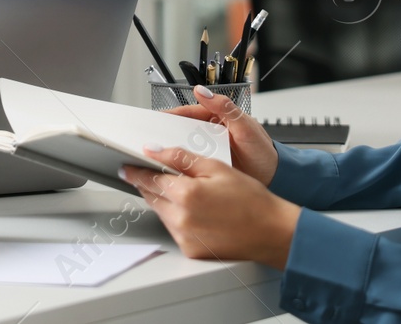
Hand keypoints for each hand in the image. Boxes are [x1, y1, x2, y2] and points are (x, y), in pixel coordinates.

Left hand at [120, 146, 299, 269]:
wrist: (273, 233)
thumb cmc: (252, 201)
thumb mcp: (217, 167)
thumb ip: (181, 158)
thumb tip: (154, 150)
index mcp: (186, 194)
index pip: (148, 179)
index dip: (136, 171)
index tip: (128, 167)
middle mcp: (181, 218)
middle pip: (151, 196)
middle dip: (148, 184)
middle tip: (150, 174)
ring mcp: (184, 237)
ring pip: (160, 212)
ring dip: (163, 200)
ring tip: (185, 192)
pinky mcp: (190, 250)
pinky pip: (173, 228)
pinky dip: (175, 217)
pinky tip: (193, 210)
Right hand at [159, 84, 278, 185]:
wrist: (277, 179)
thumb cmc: (264, 152)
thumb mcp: (246, 127)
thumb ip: (225, 108)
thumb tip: (202, 91)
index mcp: (217, 118)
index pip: (188, 112)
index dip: (171, 115)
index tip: (156, 119)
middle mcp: (211, 133)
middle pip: (182, 130)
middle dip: (167, 133)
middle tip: (151, 138)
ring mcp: (210, 150)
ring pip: (185, 147)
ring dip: (172, 150)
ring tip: (157, 154)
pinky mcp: (210, 166)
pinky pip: (192, 163)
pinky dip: (182, 164)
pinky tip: (173, 168)